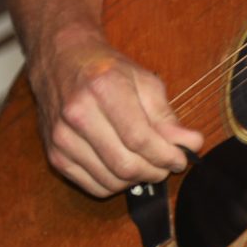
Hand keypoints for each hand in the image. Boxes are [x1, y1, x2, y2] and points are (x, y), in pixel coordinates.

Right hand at [26, 26, 205, 197]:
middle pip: (124, 164)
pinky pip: (92, 186)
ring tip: (147, 165)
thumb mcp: (143, 81)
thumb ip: (166, 116)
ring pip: (110, 180)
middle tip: (166, 166)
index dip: (165, 155)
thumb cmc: (106, 70)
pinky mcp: (55, 155)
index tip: (181, 158)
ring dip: (137, 181)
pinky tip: (124, 170)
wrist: (62, 61)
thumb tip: (191, 144)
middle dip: (154, 171)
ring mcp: (62, 137)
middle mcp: (78, 114)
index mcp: (103, 88)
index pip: (139, 138)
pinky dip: (115, 185)